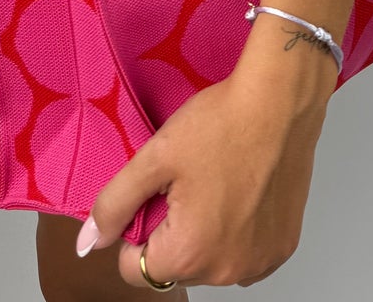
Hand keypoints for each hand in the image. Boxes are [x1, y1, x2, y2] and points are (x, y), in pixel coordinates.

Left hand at [80, 55, 331, 288]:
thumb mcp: (155, 158)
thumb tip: (90, 243)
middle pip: (176, 267)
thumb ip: (115, 204)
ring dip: (203, 236)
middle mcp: (228, 271)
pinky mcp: (283, 247)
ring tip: (212, 184)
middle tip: (183, 183)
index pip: (136, 270)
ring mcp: (260, 263)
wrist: (280, 101)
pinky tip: (238, 192)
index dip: (134, 232)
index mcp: (190, 253)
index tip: (152, 196)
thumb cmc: (222, 124)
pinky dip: (235, 233)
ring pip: (210, 263)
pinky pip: (243, 254)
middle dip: (170, 232)